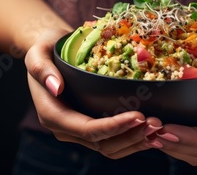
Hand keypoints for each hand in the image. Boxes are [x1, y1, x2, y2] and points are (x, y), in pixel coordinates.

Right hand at [24, 28, 163, 158]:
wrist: (50, 51)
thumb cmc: (45, 48)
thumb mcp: (38, 52)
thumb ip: (42, 69)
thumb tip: (56, 87)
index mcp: (51, 114)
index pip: (86, 129)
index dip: (113, 126)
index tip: (138, 115)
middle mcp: (64, 129)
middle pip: (101, 143)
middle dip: (130, 136)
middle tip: (156, 124)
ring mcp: (76, 131)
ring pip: (108, 148)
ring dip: (135, 142)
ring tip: (158, 130)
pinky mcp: (89, 128)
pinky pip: (112, 142)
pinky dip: (132, 140)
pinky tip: (151, 134)